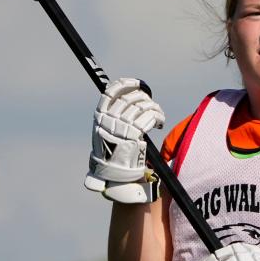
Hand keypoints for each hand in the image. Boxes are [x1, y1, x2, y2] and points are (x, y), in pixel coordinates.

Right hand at [85, 77, 165, 203]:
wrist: (116, 176)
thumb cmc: (113, 155)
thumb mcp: (106, 133)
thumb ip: (113, 117)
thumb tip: (126, 98)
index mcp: (100, 117)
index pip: (110, 93)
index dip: (124, 85)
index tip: (136, 83)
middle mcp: (109, 120)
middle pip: (130, 98)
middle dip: (144, 98)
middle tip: (150, 104)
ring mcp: (121, 127)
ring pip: (142, 106)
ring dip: (153, 108)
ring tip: (157, 114)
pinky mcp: (134, 135)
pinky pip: (149, 117)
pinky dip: (158, 116)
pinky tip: (159, 122)